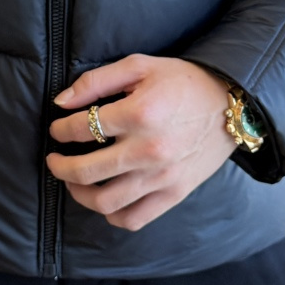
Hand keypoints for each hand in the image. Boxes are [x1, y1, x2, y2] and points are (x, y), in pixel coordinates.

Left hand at [46, 53, 238, 231]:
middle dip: (60, 167)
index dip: (60, 129)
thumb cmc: (182, 81)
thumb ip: (96, 81)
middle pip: (86, 171)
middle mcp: (149, 149)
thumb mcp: (139, 66)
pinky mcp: (175, 193)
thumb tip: (61, 102)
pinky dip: (112, 214)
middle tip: (54, 160)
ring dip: (80, 194)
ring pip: (105, 201)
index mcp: (139, 113)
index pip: (81, 129)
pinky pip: (134, 218)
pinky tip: (104, 200)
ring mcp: (162, 176)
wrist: (230, 103)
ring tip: (74, 181)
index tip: (57, 128)